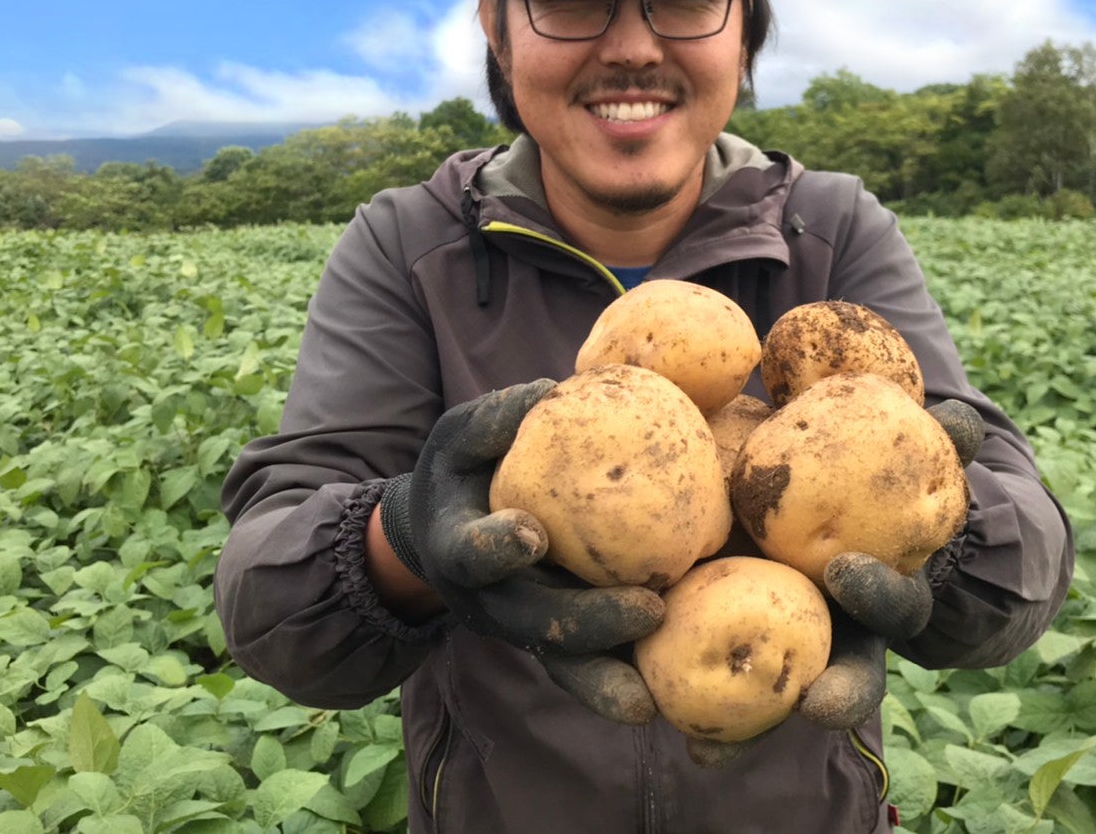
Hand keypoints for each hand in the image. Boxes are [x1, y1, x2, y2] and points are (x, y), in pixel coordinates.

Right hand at [381, 381, 664, 724]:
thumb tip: (550, 391)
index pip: (471, 552)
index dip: (496, 547)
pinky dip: (614, 686)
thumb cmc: (458, 472)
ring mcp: (519, 625)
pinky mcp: (549, 639)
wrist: (439, 530)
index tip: (529, 534)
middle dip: (585, 622)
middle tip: (647, 609)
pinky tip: (655, 703)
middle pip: (532, 621)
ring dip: (603, 677)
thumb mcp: (459, 438)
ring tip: (647, 700)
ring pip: (560, 660)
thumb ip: (494, 419)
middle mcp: (487, 599)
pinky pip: (583, 666)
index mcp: (457, 547)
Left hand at [691, 399, 982, 762]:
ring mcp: (786, 652)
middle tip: (813, 703)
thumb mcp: (903, 454)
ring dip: (745, 729)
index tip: (848, 571)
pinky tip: (658, 720)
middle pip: (838, 677)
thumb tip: (959, 416)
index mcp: (886, 593)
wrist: (821, 512)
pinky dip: (686, 707)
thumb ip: (934, 435)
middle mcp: (840, 635)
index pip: (894, 603)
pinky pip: (706, 684)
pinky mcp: (724, 648)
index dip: (878, 592)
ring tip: (712, 746)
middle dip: (833, 695)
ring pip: (770, 702)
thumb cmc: (868, 479)